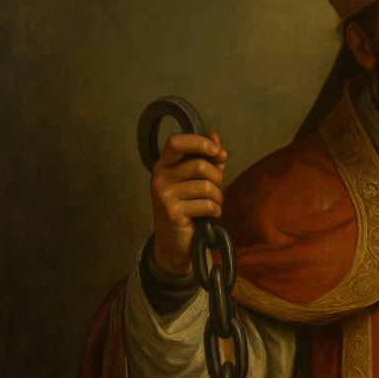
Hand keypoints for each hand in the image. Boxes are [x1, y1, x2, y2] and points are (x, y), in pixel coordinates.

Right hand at [150, 131, 227, 276]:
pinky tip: (209, 216)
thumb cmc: (190, 206)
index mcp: (164, 165)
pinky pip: (207, 204)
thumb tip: (214, 135)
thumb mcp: (199, 179)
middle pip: (200, 165)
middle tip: (216, 190)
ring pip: (207, 186)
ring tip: (212, 204)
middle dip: (218, 178)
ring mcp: (164, 195)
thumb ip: (209, 158)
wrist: (176, 242)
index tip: (217, 151)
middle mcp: (159, 177)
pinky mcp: (172, 212)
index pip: (176, 141)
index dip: (199, 142)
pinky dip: (215, 211)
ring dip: (218, 197)